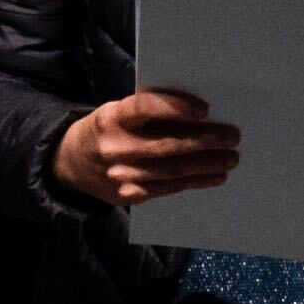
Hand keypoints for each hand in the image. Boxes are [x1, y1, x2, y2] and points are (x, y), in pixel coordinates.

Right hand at [57, 90, 237, 207]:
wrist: (71, 162)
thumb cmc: (108, 130)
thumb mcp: (118, 112)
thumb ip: (149, 111)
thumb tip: (201, 114)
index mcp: (111, 117)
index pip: (145, 107)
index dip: (176, 108)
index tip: (205, 109)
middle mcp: (114, 147)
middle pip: (167, 144)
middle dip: (205, 141)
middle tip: (232, 137)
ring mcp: (120, 175)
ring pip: (173, 170)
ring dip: (207, 164)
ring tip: (230, 158)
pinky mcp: (128, 195)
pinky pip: (169, 188)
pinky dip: (196, 182)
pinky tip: (214, 176)